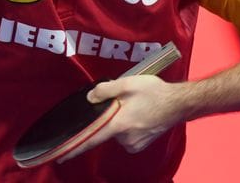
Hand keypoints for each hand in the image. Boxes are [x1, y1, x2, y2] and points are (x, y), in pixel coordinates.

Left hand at [57, 75, 184, 162]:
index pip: (90, 139)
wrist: (179, 104)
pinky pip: (126, 135)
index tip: (60, 156)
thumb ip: (105, 90)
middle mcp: (124, 138)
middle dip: (109, 117)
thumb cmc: (155, 93)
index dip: (73, 148)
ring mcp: (134, 143)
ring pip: (117, 131)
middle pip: (106, 129)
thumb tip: (90, 98)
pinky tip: (140, 114)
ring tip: (135, 106)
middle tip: (124, 102)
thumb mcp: (127, 83)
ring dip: (120, 120)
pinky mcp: (141, 144)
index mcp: (118, 125)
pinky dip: (128, 125)